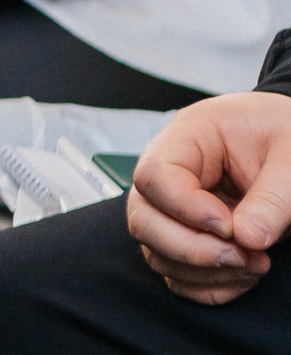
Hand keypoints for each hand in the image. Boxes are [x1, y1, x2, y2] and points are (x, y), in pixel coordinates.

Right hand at [128, 89, 290, 304]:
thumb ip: (272, 198)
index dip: (185, 209)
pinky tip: (242, 276)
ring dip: (204, 271)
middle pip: (143, 218)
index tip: (230, 227)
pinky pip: (177, 272)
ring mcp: (176, 207)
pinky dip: (206, 285)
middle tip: (242, 255)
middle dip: (190, 249)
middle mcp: (172, 171)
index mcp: (189, 136)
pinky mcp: (189, 234)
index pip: (155, 176)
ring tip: (255, 264)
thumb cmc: (287, 135)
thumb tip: (248, 237)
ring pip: (156, 251)